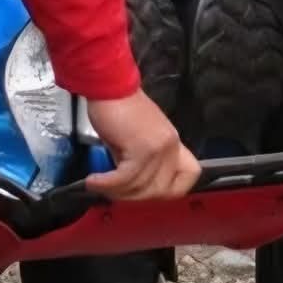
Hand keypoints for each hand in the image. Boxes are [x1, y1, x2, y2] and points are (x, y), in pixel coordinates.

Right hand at [83, 92, 200, 201]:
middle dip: (134, 197)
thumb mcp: (135, 137)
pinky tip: (93, 181)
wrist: (107, 84)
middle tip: (113, 193)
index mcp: (172, 142)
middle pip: (162, 190)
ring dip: (116, 192)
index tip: (144, 193)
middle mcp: (171, 145)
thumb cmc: (116, 106)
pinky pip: (125, 179)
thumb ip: (140, 161)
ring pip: (141, 187)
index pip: (189, 176)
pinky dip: (107, 184)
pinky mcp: (141, 148)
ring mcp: (158, 147)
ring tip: (97, 185)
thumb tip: (128, 187)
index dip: (170, 190)